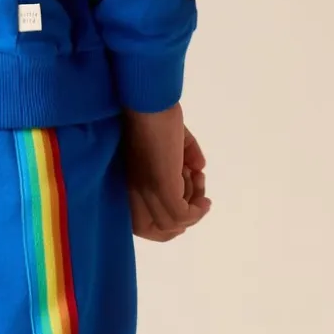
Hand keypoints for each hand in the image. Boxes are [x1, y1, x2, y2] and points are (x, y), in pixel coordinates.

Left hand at [124, 104, 209, 242]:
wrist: (149, 103)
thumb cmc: (156, 116)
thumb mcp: (173, 141)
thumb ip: (185, 155)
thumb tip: (199, 168)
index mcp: (130, 186)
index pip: (142, 224)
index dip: (167, 224)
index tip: (190, 206)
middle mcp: (134, 194)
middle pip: (153, 231)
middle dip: (181, 223)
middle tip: (199, 203)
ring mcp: (146, 192)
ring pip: (172, 224)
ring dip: (193, 207)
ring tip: (199, 180)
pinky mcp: (161, 187)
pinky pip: (182, 215)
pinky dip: (197, 210)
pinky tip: (203, 189)